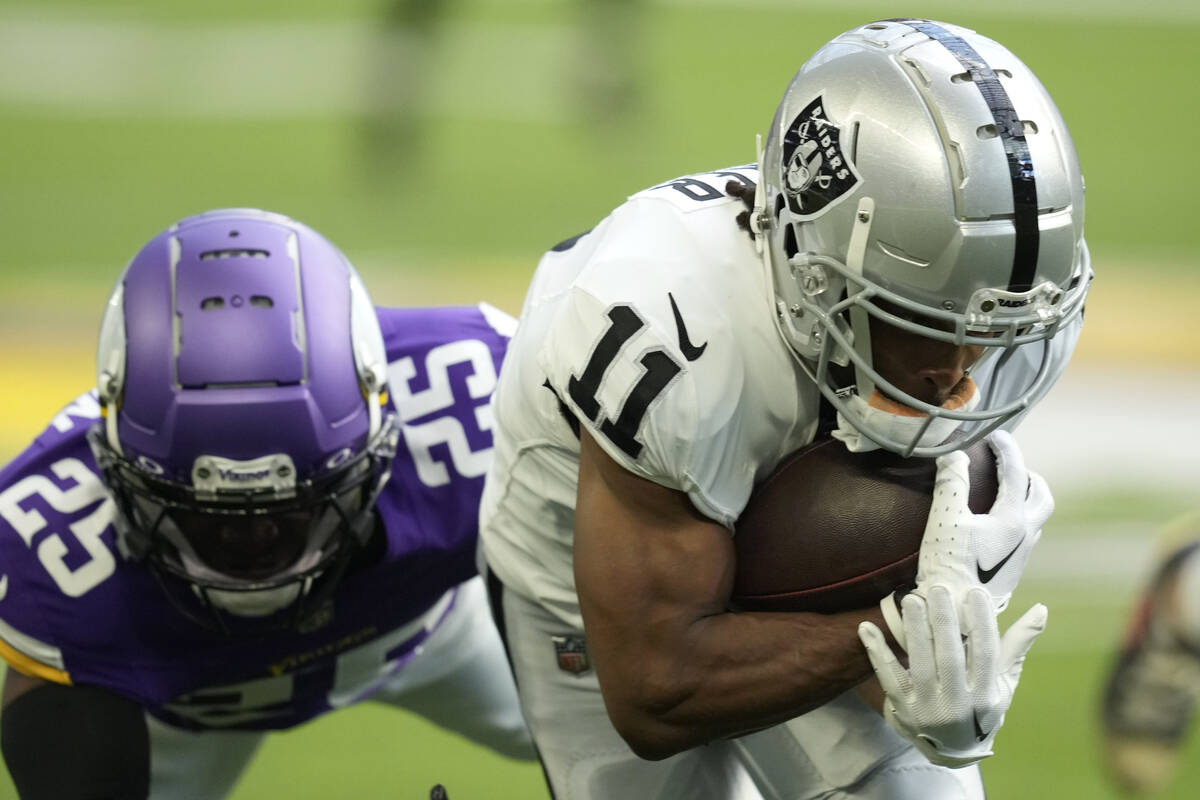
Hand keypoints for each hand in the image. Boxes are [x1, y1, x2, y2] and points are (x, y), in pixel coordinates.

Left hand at [859, 585, 1046, 767]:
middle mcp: (959, 704)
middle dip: (944, 622)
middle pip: (951, 658)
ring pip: (921, 665)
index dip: (982, 624)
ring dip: (914, 630)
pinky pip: (888, 676)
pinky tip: (866, 627)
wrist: (952, 751)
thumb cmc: (981, 707)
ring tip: (910, 599)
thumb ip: (1017, 645)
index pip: (986, 655)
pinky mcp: (902, 708)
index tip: (975, 593)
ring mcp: (928, 708)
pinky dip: (877, 651)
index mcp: (986, 695)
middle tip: (937, 589)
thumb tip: (1041, 609)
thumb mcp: (1003, 682)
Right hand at [881, 429, 1050, 648]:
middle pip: (1042, 496)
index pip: (1015, 472)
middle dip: (1028, 475)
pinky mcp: (1012, 569)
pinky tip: (994, 523)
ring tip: (1001, 490)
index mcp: (1014, 520)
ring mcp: (1022, 554)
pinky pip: (1025, 534)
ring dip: (1024, 497)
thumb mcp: (944, 518)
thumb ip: (951, 482)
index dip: (1004, 447)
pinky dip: (1016, 517)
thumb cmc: (948, 565)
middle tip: (1008, 464)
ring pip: (1036, 517)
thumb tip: (952, 453)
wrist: (955, 613)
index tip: (993, 434)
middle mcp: (1026, 536)